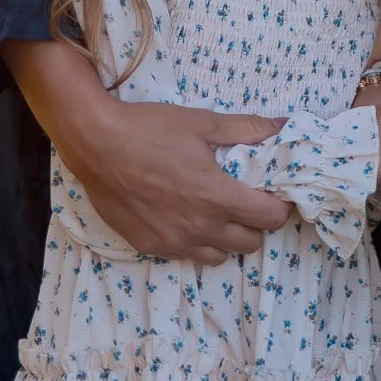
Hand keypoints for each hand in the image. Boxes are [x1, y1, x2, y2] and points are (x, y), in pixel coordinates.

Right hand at [82, 100, 292, 263]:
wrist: (97, 145)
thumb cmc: (151, 130)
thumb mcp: (203, 123)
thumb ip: (247, 129)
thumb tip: (283, 126)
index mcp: (217, 197)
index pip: (270, 218)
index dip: (281, 206)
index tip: (279, 194)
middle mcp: (199, 228)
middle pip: (250, 243)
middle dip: (257, 223)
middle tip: (250, 201)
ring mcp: (173, 242)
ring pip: (219, 257)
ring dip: (228, 238)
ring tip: (220, 211)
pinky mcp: (149, 247)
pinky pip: (186, 256)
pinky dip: (197, 243)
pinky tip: (188, 217)